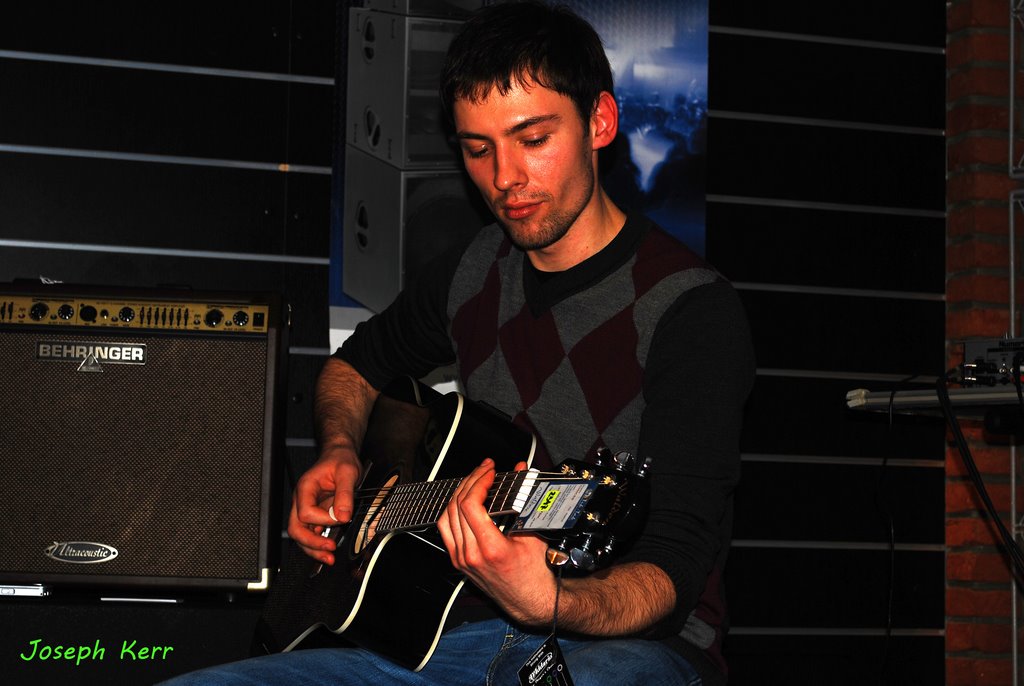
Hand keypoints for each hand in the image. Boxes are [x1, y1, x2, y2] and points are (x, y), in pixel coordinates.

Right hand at [286, 444, 362, 565]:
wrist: (340, 456)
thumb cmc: (340, 460)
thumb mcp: (347, 473)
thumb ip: (345, 494)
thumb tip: (343, 516)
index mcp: (306, 488)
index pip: (306, 512)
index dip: (323, 520)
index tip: (340, 518)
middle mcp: (302, 500)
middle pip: (296, 528)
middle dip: (311, 543)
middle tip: (329, 550)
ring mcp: (307, 508)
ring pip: (302, 535)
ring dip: (313, 548)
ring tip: (329, 558)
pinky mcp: (315, 515)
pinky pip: (312, 532)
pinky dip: (319, 543)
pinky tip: (328, 550)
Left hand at [436, 459, 556, 625]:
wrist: (531, 601)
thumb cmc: (535, 575)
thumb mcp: (533, 534)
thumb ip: (525, 499)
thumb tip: (522, 471)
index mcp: (490, 548)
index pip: (470, 505)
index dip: (478, 481)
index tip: (490, 471)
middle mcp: (471, 554)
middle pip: (456, 506)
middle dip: (470, 481)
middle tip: (485, 470)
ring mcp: (461, 559)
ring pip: (446, 517)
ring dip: (459, 494)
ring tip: (474, 481)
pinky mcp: (459, 561)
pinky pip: (446, 530)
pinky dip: (452, 511)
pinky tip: (464, 502)